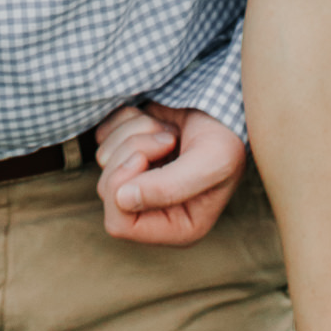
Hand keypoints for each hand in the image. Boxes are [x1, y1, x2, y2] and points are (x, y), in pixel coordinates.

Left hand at [94, 101, 246, 245]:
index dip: (123, 188)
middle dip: (133, 153)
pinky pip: (104, 137)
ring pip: (105, 159)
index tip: (144, 159)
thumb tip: (122, 200)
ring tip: (169, 133)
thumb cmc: (226, 138)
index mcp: (175, 226)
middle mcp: (152, 208)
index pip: (119, 225)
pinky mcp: (127, 150)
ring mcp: (137, 179)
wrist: (226, 104)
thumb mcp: (210, 163)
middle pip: (107, 190)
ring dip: (135, 133)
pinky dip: (127, 120)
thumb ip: (169, 187)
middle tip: (168, 140)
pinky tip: (157, 121)